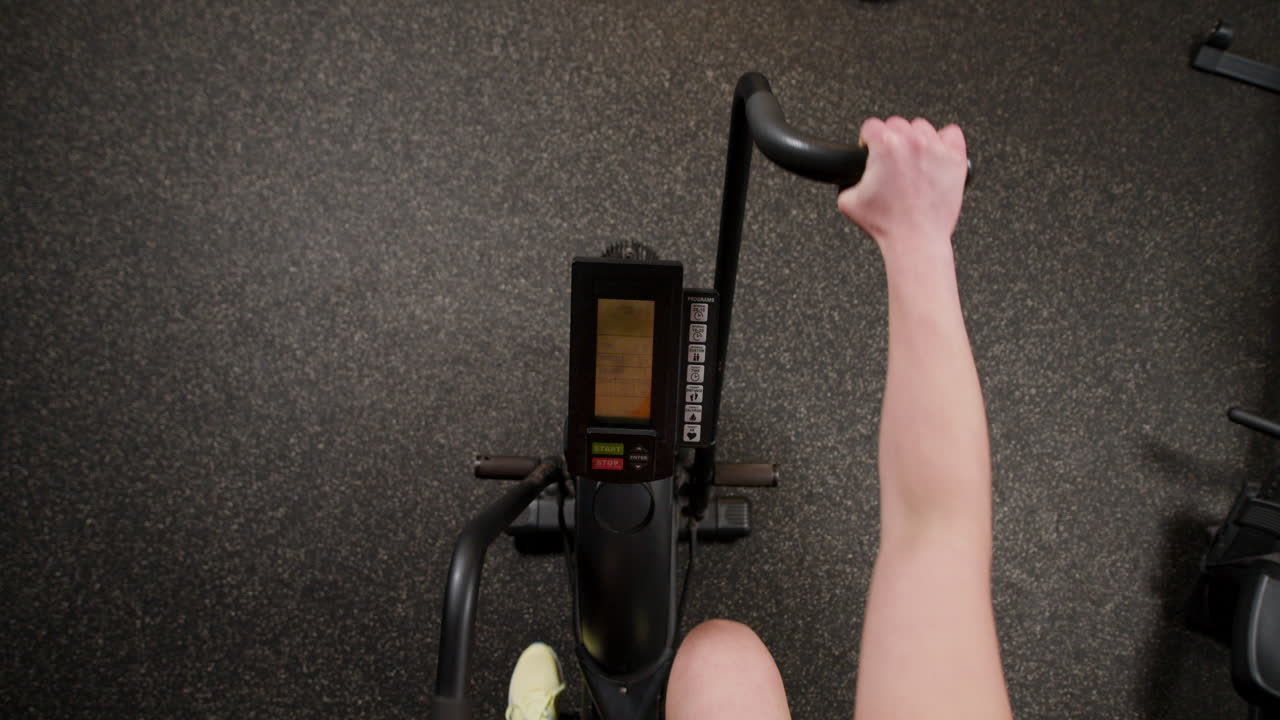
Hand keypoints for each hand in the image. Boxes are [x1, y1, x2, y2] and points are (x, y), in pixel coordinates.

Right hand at [837, 117, 967, 260]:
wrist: (915, 240)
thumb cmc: (887, 224)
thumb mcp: (847, 202)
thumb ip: (845, 182)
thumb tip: (847, 178)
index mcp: (885, 146)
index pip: (871, 125)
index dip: (866, 139)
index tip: (869, 150)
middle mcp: (911, 143)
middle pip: (896, 124)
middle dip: (889, 140)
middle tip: (889, 162)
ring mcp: (936, 149)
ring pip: (922, 127)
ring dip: (914, 140)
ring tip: (911, 161)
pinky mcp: (955, 160)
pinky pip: (951, 134)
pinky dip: (943, 141)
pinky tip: (934, 155)